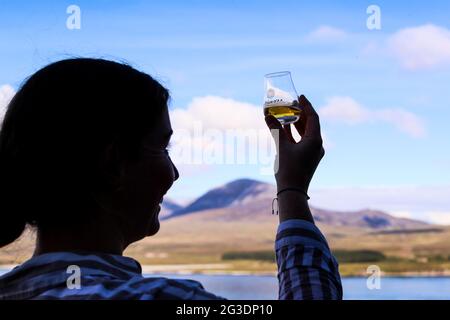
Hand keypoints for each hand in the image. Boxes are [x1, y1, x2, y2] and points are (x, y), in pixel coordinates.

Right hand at [264, 95, 324, 221]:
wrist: (292, 192)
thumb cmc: (289, 169)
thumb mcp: (281, 147)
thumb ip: (275, 129)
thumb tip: (267, 115)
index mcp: (315, 140)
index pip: (313, 117)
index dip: (306, 105)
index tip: (300, 96)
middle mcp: (317, 146)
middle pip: (310, 125)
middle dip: (301, 114)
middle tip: (291, 103)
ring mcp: (313, 153)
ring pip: (306, 133)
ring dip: (296, 124)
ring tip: (287, 114)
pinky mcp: (307, 159)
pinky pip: (302, 142)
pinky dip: (294, 134)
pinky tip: (285, 129)